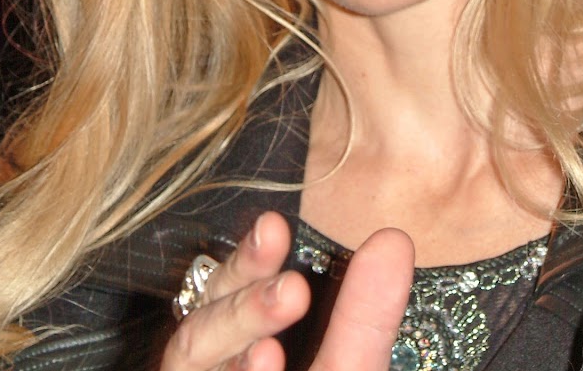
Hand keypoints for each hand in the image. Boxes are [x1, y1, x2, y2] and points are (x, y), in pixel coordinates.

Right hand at [161, 212, 414, 370]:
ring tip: (287, 303)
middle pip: (199, 333)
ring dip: (235, 329)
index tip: (275, 225)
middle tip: (290, 282)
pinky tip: (262, 361)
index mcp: (240, 357)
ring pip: (189, 359)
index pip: (225, 299)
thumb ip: (364, 319)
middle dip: (240, 301)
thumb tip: (393, 238)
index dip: (244, 263)